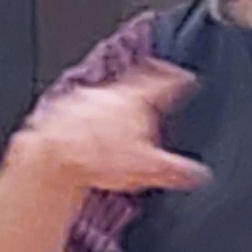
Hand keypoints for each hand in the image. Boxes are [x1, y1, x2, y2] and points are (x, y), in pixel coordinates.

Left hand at [7, 61, 204, 200]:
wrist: (53, 159)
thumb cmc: (98, 158)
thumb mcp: (147, 168)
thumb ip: (176, 169)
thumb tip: (198, 175)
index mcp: (137, 99)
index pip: (163, 80)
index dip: (176, 78)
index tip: (184, 77)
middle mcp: (110, 94)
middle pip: (134, 89)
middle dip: (142, 101)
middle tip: (149, 113)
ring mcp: (84, 100)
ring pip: (106, 101)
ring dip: (113, 114)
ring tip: (117, 135)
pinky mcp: (62, 112)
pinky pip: (81, 113)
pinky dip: (88, 124)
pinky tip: (89, 142)